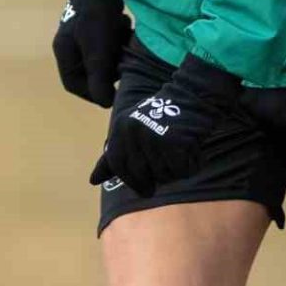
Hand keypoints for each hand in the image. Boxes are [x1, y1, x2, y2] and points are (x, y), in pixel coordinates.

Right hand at [53, 0, 131, 106]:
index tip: (112, 95)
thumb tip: (105, 103)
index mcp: (63, 50)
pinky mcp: (95, 18)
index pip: (74, 84)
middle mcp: (69, 41)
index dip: (92, 94)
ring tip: (125, 41)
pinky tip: (124, 26)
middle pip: (88, 69)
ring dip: (114, 52)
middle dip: (108, 69)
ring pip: (100, 53)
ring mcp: (81, 29)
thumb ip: (99, 80)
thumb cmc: (97, 16)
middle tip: (123, 64)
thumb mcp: (98, 52)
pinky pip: (106, 37)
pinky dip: (117, 36)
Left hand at [89, 55, 241, 195]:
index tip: (145, 189)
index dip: (132, 181)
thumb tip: (93, 180)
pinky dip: (191, 166)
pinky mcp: (175, 141)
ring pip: (163, 175)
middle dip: (156, 178)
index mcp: (120, 128)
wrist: (192, 95)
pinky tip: (192, 151)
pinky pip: (181, 170)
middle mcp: (133, 132)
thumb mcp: (132, 132)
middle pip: (141, 174)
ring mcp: (153, 136)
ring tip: (180, 151)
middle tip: (168, 167)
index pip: (119, 166)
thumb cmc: (162, 117)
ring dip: (175, 171)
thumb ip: (113, 156)